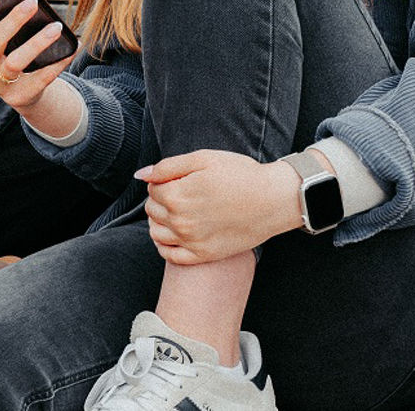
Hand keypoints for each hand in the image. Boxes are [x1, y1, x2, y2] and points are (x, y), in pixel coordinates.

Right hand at [0, 0, 74, 112]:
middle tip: (33, 2)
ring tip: (56, 27)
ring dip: (38, 42)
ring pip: (16, 61)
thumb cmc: (11, 56)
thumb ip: (6, 22)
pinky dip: (58, 62)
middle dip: (14, 19)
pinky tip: (71, 48)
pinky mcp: (19, 96)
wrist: (22, 93)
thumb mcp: (2, 42)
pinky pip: (40, 78)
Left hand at [136, 150, 301, 264]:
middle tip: (183, 192)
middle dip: (161, 199)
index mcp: (177, 196)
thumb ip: (168, 167)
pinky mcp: (203, 255)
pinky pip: (170, 256)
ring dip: (160, 221)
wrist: (273, 200)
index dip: (163, 181)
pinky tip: (176, 234)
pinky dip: (165, 245)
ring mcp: (191, 241)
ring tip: (179, 211)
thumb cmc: (241, 175)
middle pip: (152, 210)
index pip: (151, 189)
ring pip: (156, 233)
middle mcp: (181, 222)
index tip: (180, 179)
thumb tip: (140, 175)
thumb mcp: (203, 159)